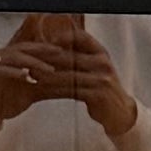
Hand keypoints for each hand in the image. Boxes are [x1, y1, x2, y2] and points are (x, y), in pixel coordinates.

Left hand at [0, 18, 138, 144]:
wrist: (120, 113)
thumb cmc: (102, 88)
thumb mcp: (95, 68)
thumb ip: (79, 57)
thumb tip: (54, 45)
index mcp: (101, 53)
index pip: (81, 37)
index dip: (62, 37)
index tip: (45, 42)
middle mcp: (103, 63)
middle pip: (71, 57)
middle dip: (48, 59)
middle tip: (29, 60)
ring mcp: (101, 79)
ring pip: (69, 74)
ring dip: (48, 75)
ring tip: (32, 75)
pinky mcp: (98, 95)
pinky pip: (72, 90)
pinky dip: (56, 89)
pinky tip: (44, 90)